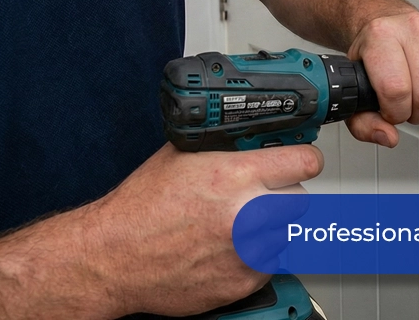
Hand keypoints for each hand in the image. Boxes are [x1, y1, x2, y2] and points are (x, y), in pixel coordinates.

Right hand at [87, 143, 322, 316]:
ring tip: (237, 224)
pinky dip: (255, 256)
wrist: (114, 257)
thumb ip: (227, 147)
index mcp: (234, 177)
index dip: (303, 159)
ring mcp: (247, 252)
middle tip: (262, 195)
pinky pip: (270, 264)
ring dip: (270, 228)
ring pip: (287, 233)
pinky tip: (227, 248)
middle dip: (284, 194)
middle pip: (301, 199)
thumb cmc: (141, 208)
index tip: (301, 161)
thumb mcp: (183, 156)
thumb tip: (258, 137)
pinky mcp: (243, 282)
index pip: (304, 163)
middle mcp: (247, 215)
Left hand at [344, 11, 418, 146]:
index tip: (393, 110)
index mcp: (381, 36)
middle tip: (410, 105)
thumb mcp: (357, 87)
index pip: (396, 90)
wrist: (390, 24)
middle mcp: (413, 27)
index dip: (396, 113)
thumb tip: (388, 137)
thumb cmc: (375, 54)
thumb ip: (363, 122)